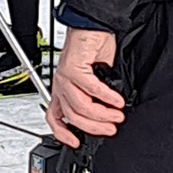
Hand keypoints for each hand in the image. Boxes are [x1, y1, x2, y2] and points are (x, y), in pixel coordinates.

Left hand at [46, 27, 123, 145]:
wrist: (92, 28)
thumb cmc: (93, 50)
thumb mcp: (94, 80)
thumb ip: (95, 98)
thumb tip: (109, 114)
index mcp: (62, 90)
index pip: (55, 118)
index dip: (63, 134)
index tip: (76, 143)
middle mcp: (60, 85)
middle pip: (73, 117)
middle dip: (95, 127)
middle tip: (111, 128)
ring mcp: (65, 77)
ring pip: (81, 106)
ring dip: (102, 114)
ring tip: (117, 115)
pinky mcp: (74, 68)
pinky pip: (90, 89)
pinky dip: (106, 97)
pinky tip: (116, 100)